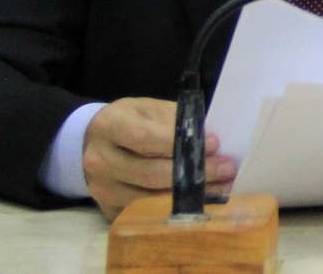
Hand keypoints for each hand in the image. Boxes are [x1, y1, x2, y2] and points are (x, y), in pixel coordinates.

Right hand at [82, 97, 235, 220]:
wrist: (95, 141)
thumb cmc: (132, 121)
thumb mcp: (150, 109)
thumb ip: (176, 120)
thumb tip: (208, 141)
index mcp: (109, 126)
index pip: (144, 139)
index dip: (179, 144)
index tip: (214, 144)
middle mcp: (99, 160)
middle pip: (148, 173)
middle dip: (192, 174)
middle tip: (227, 169)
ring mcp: (101, 189)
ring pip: (148, 199)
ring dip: (188, 196)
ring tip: (221, 187)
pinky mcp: (108, 209)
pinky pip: (144, 214)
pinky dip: (173, 208)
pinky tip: (199, 201)